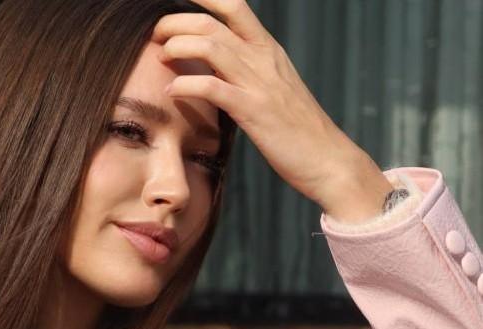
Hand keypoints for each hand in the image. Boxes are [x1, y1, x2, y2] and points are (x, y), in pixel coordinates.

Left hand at [151, 0, 389, 214]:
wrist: (327, 159)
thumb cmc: (297, 128)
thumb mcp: (274, 87)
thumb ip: (247, 71)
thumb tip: (215, 65)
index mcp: (267, 50)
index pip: (234, 7)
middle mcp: (263, 59)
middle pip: (211, 23)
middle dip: (175, 23)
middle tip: (154, 34)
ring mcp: (259, 84)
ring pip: (210, 47)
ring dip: (177, 47)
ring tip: (159, 58)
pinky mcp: (253, 111)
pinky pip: (213, 88)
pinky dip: (186, 85)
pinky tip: (171, 91)